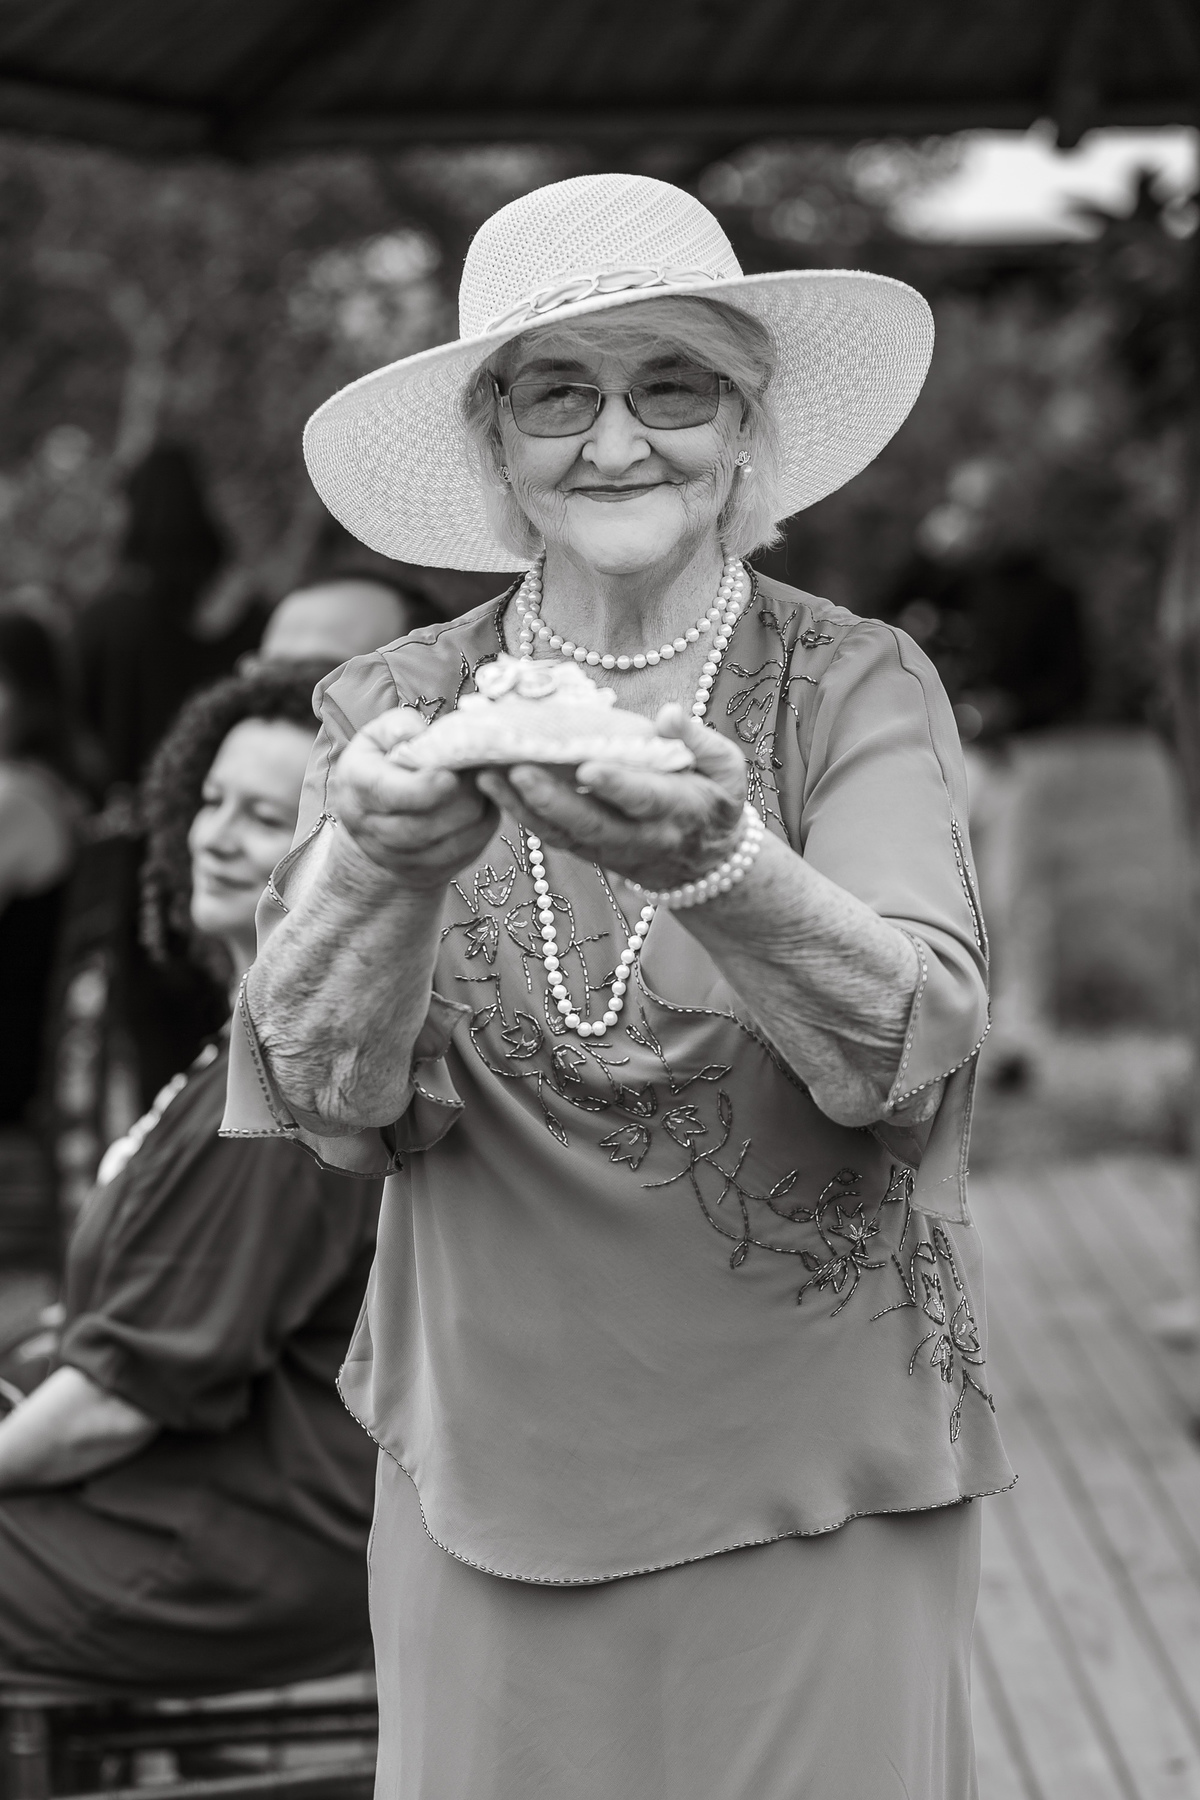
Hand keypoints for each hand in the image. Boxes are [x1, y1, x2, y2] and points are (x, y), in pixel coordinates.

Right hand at [332, 707, 497, 889]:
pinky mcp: (429, 870)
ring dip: (478, 810)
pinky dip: (484, 826)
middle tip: (481, 769)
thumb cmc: (381, 765)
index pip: (389, 793)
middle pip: (426, 826)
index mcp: (358, 784)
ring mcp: (400, 856)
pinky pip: (469, 851)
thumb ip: (399, 727)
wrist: (373, 823)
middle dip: (463, 797)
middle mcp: (372, 827)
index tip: (452, 775)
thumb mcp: (378, 736)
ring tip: (484, 783)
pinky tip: (486, 804)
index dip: (424, 787)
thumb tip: (422, 734)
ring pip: (453, 842)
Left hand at [476, 705, 746, 890]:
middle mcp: (641, 836)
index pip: (645, 799)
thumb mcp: (726, 769)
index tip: (589, 767)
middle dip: (553, 800)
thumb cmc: (715, 801)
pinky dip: (519, 811)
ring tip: (487, 773)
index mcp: (678, 810)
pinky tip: (490, 783)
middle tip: (518, 769)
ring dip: (522, 806)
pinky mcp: (589, 851)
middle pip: (592, 825)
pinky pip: (551, 835)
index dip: (618, 786)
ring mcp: (611, 849)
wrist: (707, 863)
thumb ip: (700, 740)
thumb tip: (668, 714)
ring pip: (563, 834)